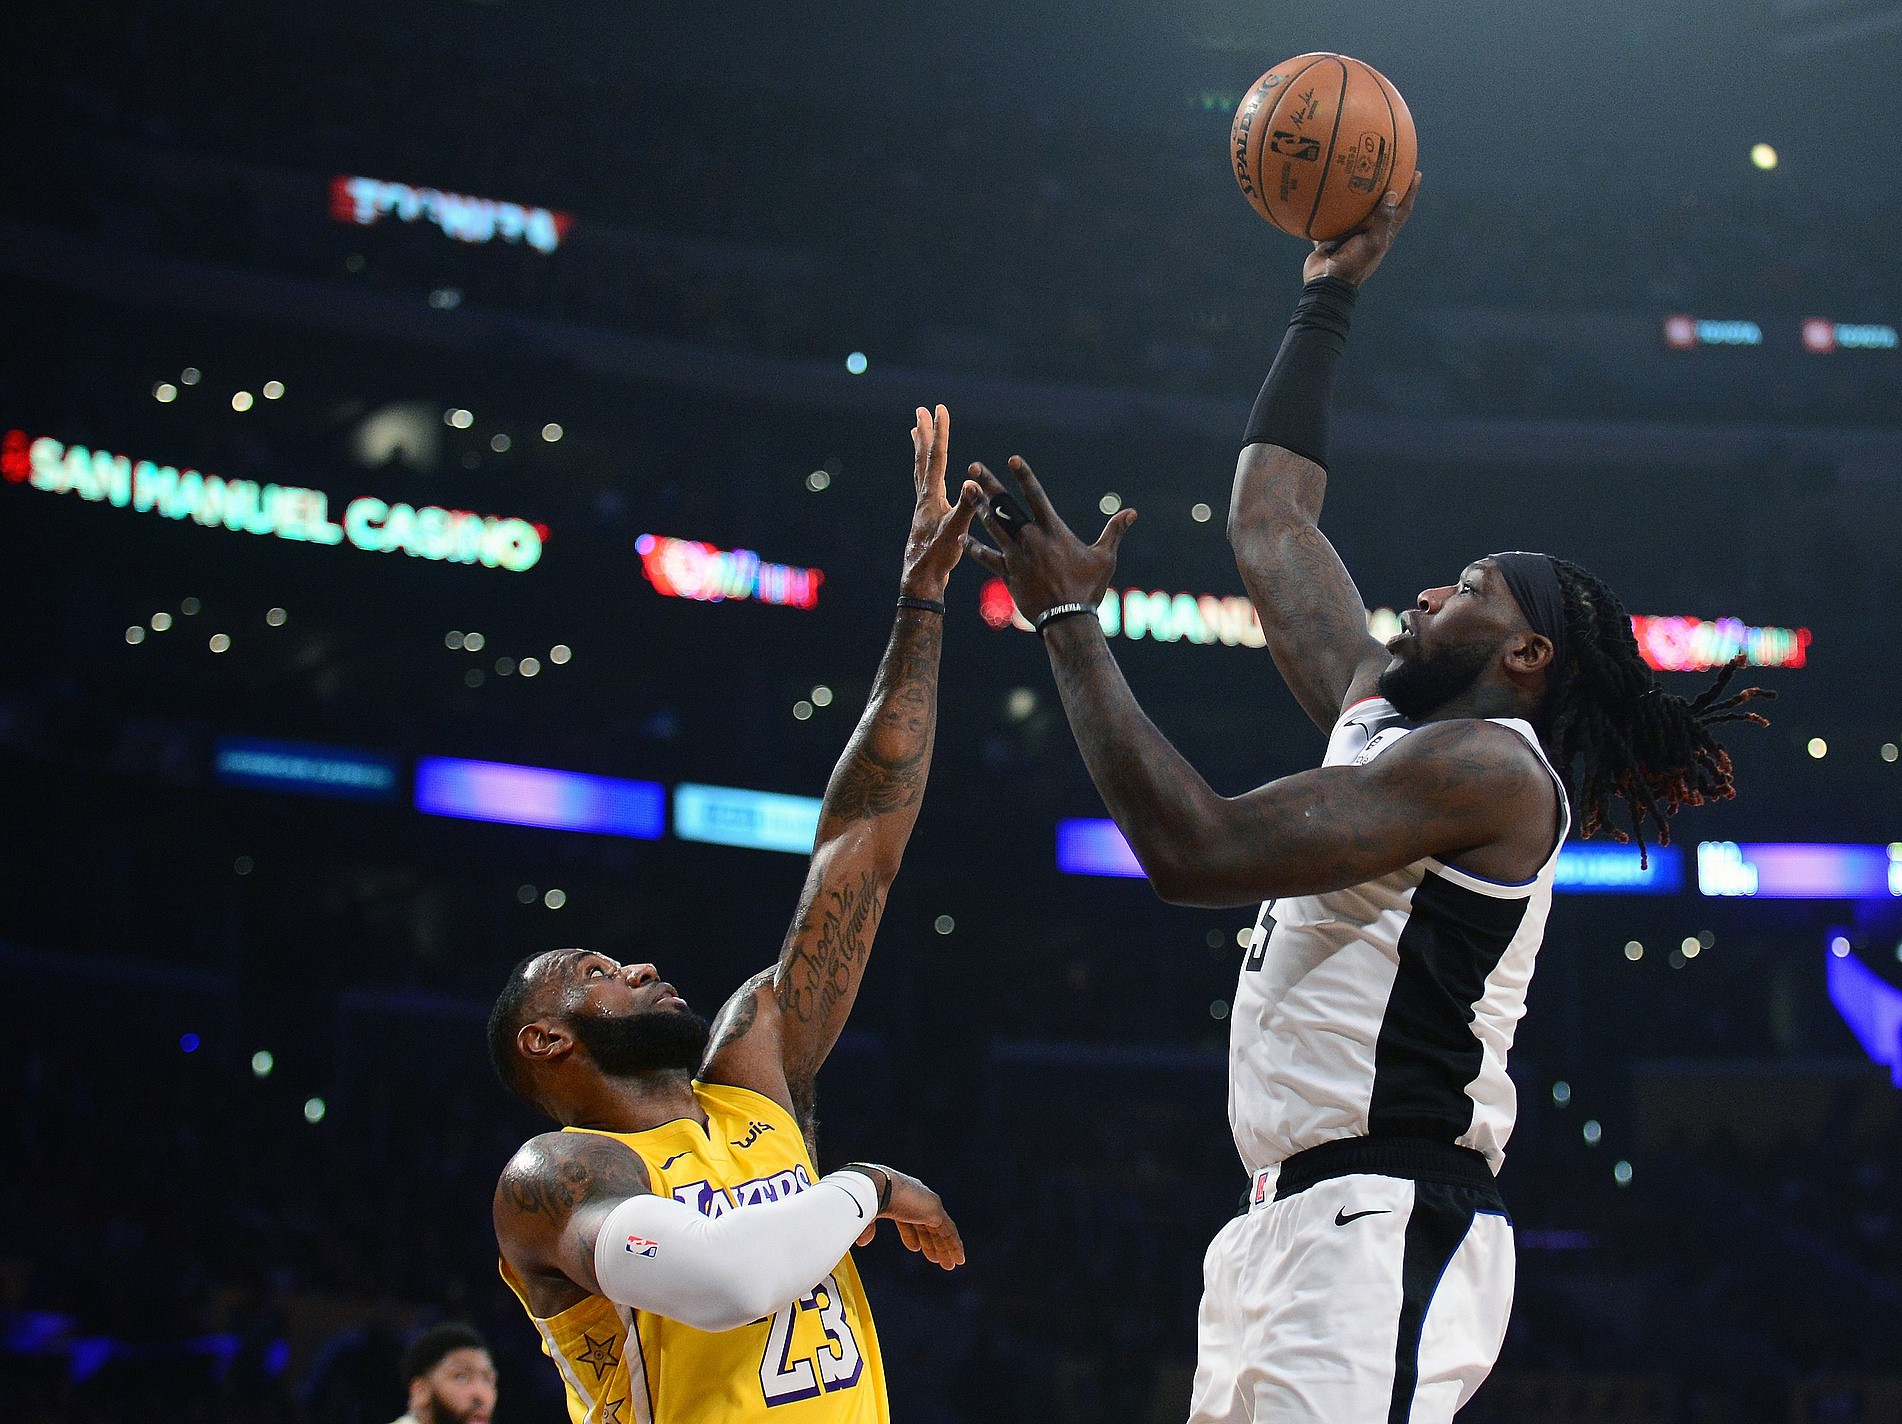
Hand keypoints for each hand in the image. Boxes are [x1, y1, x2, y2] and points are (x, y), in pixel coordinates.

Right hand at [851, 1166, 964, 1268]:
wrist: (875, 1186)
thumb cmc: (865, 1198)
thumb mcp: (864, 1215)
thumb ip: (866, 1227)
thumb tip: (862, 1242)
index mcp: (899, 1196)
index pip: (909, 1218)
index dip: (911, 1234)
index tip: (914, 1248)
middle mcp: (916, 1197)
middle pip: (927, 1224)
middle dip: (931, 1242)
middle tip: (934, 1259)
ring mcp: (927, 1203)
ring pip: (940, 1229)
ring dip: (944, 1248)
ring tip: (949, 1265)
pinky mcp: (935, 1211)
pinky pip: (948, 1231)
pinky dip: (954, 1245)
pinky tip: (959, 1259)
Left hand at [899, 404, 982, 600]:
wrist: (922, 580)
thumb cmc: (937, 557)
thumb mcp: (955, 531)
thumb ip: (965, 507)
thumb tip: (972, 484)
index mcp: (931, 497)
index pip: (936, 457)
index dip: (939, 432)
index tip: (938, 409)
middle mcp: (924, 498)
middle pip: (923, 458)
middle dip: (924, 433)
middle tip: (921, 410)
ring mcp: (923, 507)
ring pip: (921, 470)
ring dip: (920, 449)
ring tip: (915, 432)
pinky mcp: (926, 517)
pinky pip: (925, 485)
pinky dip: (926, 472)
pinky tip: (932, 477)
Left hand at [962, 456, 1135, 622]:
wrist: (1067, 618)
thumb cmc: (1088, 588)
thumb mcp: (1105, 558)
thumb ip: (1114, 531)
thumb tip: (1132, 512)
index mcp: (1053, 531)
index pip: (1035, 496)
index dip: (1023, 476)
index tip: (1012, 459)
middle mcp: (1030, 539)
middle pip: (1005, 506)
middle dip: (989, 485)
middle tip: (974, 467)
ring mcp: (1016, 556)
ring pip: (992, 526)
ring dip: (978, 506)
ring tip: (966, 490)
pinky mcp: (1007, 574)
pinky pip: (986, 557)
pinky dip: (973, 548)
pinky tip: (961, 537)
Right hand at [1303, 170, 1421, 286]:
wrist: (1326, 281)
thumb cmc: (1353, 264)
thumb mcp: (1372, 243)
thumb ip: (1382, 220)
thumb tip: (1392, 194)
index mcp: (1383, 235)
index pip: (1402, 210)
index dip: (1411, 193)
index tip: (1416, 174)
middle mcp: (1369, 233)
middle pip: (1381, 206)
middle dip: (1386, 188)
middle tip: (1388, 167)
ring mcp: (1351, 235)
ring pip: (1357, 211)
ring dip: (1359, 195)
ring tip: (1357, 174)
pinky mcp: (1333, 237)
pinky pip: (1334, 218)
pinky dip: (1332, 207)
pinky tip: (1328, 192)